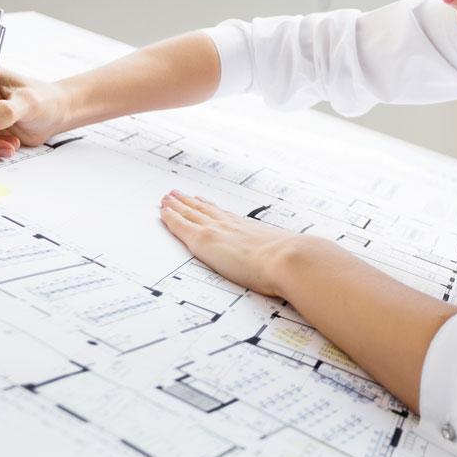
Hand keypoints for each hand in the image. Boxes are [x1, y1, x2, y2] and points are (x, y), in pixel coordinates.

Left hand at [159, 190, 302, 297]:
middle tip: (178, 194)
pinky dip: (170, 217)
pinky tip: (162, 212)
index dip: (210, 207)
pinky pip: (180, 225)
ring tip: (167, 198)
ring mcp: (216, 229)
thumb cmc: (291, 262)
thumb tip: (295, 263)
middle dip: (190, 202)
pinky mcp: (203, 239)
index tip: (202, 200)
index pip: (224, 215)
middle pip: (204, 209)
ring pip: (190, 212)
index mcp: (248, 228)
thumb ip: (283, 256)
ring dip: (177, 204)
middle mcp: (231, 224)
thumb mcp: (285, 255)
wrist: (287, 259)